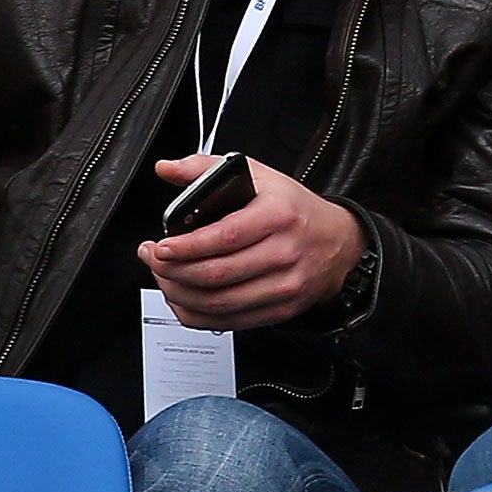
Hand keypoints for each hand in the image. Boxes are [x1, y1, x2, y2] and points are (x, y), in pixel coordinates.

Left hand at [138, 154, 364, 331]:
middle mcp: (284, 254)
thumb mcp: (259, 176)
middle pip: (216, 275)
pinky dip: (197, 314)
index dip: (186, 247)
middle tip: (153, 259)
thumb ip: (207, 169)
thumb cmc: (295, 209)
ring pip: (218, 303)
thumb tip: (167, 168)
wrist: (338, 243)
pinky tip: (183, 298)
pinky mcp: (279, 310)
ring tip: (163, 277)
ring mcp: (283, 287)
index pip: (224, 237)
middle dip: (172, 271)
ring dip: (179, 294)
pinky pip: (227, 322)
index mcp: (278, 216)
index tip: (161, 246)